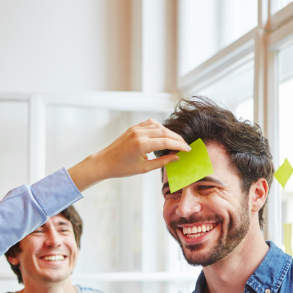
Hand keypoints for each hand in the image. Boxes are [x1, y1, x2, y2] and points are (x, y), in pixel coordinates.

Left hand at [68, 119, 189, 190]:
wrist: (105, 162)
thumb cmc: (122, 168)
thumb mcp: (144, 168)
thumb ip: (162, 162)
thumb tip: (177, 157)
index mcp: (141, 144)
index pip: (166, 142)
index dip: (179, 146)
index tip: (188, 150)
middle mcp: (139, 133)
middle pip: (165, 132)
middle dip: (177, 139)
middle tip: (185, 146)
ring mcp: (136, 129)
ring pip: (159, 126)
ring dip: (169, 133)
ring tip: (176, 142)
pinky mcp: (134, 128)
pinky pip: (150, 124)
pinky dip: (160, 128)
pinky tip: (164, 135)